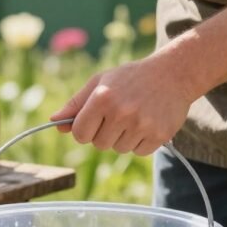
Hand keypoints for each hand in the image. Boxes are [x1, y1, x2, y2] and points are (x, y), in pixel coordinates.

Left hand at [49, 56, 199, 155]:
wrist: (173, 74)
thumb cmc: (129, 78)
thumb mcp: (99, 82)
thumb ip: (75, 104)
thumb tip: (54, 122)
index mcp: (102, 98)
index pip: (79, 134)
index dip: (83, 131)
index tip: (92, 123)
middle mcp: (121, 112)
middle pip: (99, 144)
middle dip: (103, 134)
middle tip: (117, 116)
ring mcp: (142, 125)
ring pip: (119, 149)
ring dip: (122, 138)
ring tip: (133, 117)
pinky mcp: (160, 135)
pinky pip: (139, 152)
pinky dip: (140, 142)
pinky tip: (146, 123)